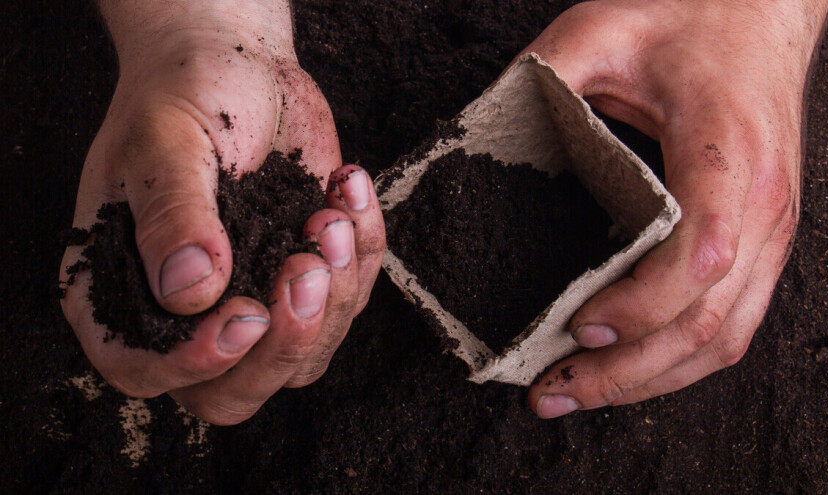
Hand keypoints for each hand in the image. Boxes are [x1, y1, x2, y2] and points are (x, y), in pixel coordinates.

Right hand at [59, 1, 384, 424]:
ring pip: (303, 358)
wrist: (240, 66)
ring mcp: (255, 301)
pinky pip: (349, 299)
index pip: (144, 368)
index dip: (194, 364)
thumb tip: (191, 292)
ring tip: (331, 214)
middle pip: (233, 392)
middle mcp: (188, 312)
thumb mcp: (166, 143)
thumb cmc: (184, 96)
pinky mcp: (310, 280)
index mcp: (123, 288)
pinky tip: (347, 188)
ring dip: (334, 293)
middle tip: (306, 264)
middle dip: (284, 343)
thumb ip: (174, 217)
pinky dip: (364, 250)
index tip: (246, 315)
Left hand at [525, 0, 827, 417]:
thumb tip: (467, 137)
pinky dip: (680, 359)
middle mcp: (762, 201)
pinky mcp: (765, 239)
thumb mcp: (600, 29)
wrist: (761, 13)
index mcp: (725, 149)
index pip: (699, 252)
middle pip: (710, 319)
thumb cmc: (688, 17)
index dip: (639, 305)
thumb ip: (541, 78)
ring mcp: (772, 227)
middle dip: (628, 371)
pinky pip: (736, 322)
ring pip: (728, 336)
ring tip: (580, 393)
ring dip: (652, 381)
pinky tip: (630, 370)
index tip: (576, 325)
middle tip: (554, 390)